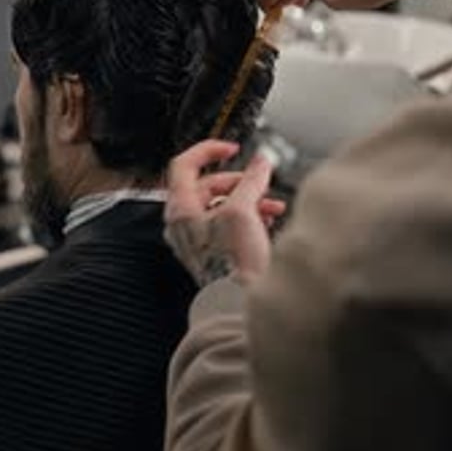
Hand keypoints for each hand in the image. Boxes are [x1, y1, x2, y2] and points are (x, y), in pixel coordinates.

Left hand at [164, 140, 284, 285]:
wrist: (240, 302)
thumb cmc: (232, 264)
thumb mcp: (242, 210)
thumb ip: (251, 180)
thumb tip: (261, 162)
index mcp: (181, 210)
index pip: (184, 165)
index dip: (208, 151)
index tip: (230, 148)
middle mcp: (184, 224)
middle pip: (208, 185)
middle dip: (238, 180)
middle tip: (258, 180)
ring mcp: (197, 240)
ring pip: (221, 205)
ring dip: (248, 198)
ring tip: (271, 203)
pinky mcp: (214, 252)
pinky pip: (228, 224)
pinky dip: (248, 216)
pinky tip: (267, 218)